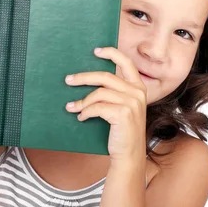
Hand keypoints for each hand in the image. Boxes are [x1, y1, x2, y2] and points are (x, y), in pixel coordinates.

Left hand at [64, 47, 146, 162]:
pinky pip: (97, 107)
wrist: (129, 155)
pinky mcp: (123, 113)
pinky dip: (85, 112)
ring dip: (82, 100)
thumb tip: (90, 79)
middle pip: (106, 76)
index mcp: (139, 88)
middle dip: (84, 77)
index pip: (127, 63)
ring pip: (99, 93)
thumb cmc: (122, 132)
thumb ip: (116, 93)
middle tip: (68, 80)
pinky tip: (81, 117)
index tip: (96, 51)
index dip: (111, 53)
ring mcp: (131, 103)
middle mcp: (137, 93)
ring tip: (71, 106)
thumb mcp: (124, 108)